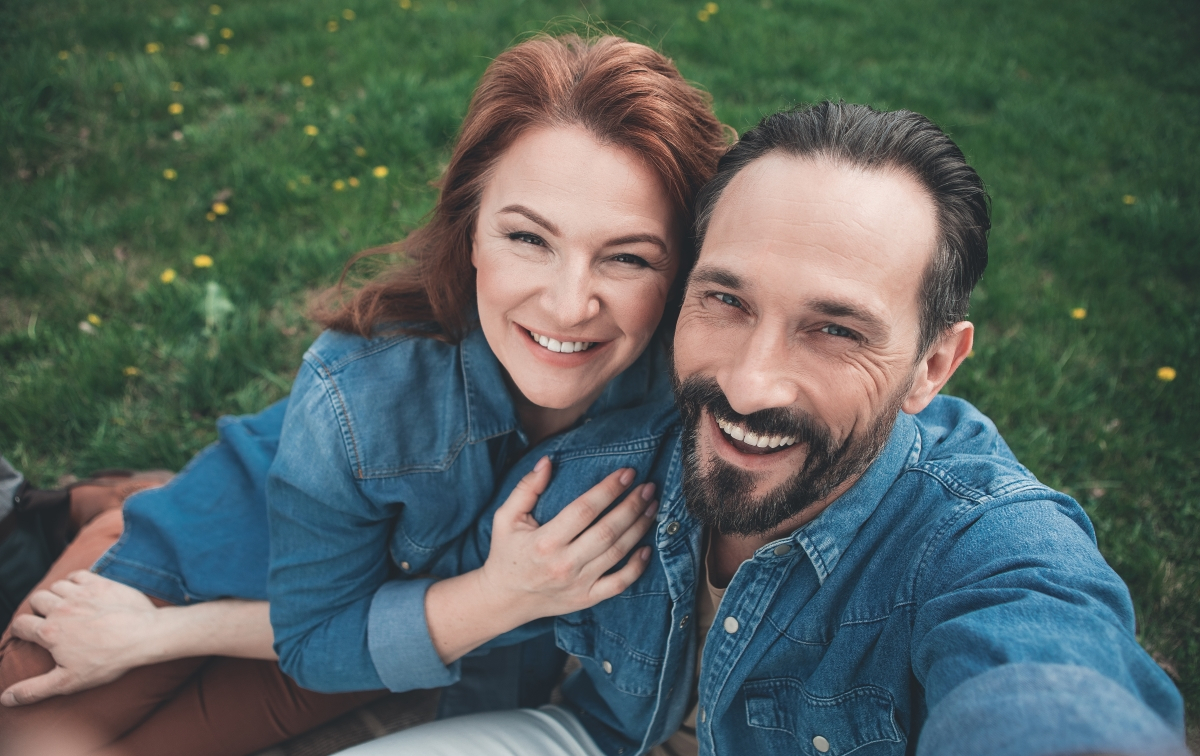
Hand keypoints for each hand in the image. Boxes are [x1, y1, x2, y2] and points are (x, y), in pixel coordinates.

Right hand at [1, 571, 160, 705]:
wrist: (145, 636)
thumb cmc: (108, 660)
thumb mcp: (68, 682)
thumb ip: (34, 689)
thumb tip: (5, 698)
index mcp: (50, 632)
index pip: (21, 624)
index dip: (22, 629)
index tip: (29, 634)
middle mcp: (62, 609)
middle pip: (37, 600)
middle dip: (39, 609)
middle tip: (51, 619)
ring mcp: (82, 593)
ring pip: (56, 586)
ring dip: (57, 594)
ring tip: (66, 606)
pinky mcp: (101, 583)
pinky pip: (78, 574)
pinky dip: (75, 580)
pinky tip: (82, 591)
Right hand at [477, 457, 657, 624]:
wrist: (504, 599)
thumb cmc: (506, 552)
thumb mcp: (506, 517)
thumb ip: (526, 488)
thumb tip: (547, 461)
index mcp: (544, 541)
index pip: (584, 510)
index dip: (609, 489)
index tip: (628, 473)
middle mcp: (564, 564)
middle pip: (607, 531)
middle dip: (632, 506)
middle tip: (648, 487)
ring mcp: (577, 584)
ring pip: (617, 553)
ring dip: (639, 528)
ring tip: (652, 507)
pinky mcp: (586, 599)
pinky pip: (618, 584)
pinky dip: (636, 568)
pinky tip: (647, 548)